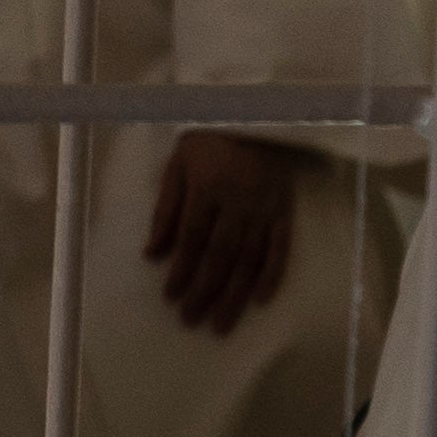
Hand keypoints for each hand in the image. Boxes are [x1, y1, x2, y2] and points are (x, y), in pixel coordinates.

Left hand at [141, 128, 308, 336]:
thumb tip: (151, 253)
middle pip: (220, 255)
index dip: (181, 270)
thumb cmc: (208, 138)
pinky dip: (272, 276)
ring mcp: (265, 208)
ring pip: (250, 259)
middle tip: (192, 321)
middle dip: (205, 291)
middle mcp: (238, 201)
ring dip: (234, 295)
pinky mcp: (285, 211)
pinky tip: (261, 301)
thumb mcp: (178, 164)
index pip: (192, 238)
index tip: (171, 298)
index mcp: (207, 187)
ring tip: (221, 324)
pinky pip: (281, 248)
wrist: (256, 113)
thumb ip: (165, 209)